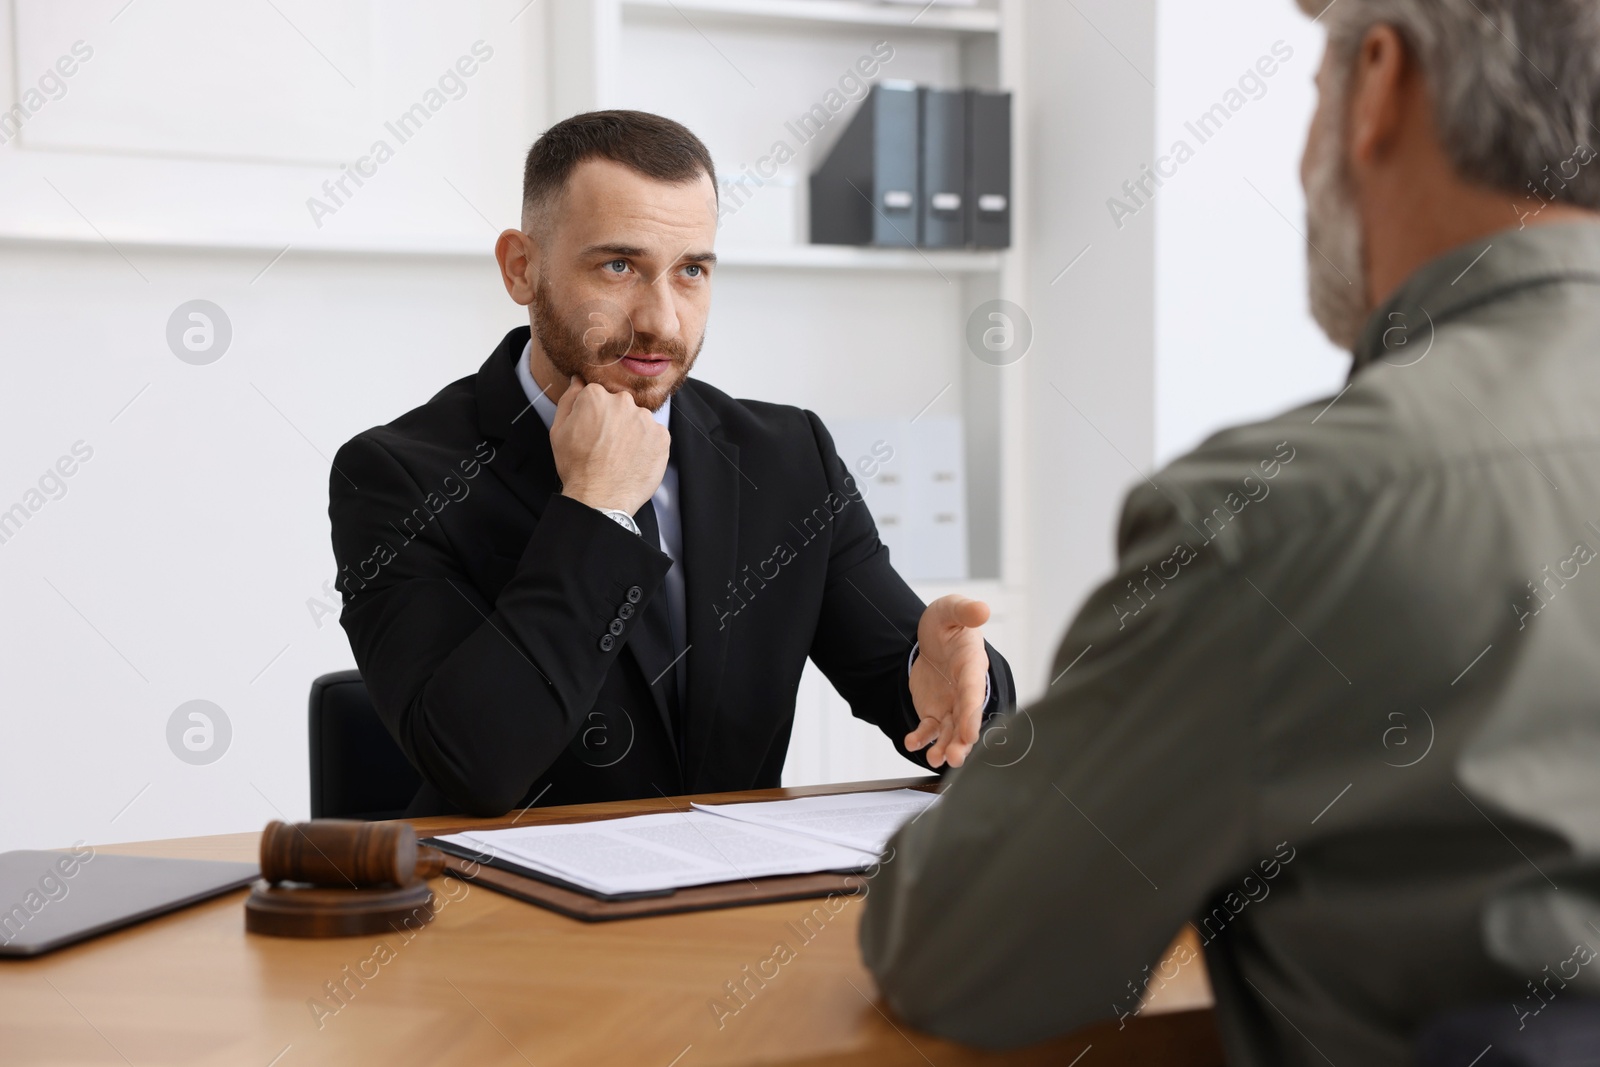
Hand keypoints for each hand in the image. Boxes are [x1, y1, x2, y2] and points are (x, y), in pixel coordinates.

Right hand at [550, 376, 669, 515]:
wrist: (600, 497)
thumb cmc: (576, 466)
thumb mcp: (559, 430)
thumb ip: (569, 399)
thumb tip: (578, 380)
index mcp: (596, 395)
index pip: (598, 395)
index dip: (594, 415)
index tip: (592, 431)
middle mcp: (623, 401)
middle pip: (620, 405)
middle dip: (615, 420)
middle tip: (606, 445)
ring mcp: (645, 418)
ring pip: (639, 419)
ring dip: (632, 432)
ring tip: (621, 455)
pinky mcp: (662, 436)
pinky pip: (654, 434)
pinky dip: (647, 445)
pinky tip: (634, 459)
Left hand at [906, 595, 991, 767]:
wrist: (933, 636)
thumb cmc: (947, 622)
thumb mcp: (951, 609)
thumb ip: (964, 610)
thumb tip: (981, 610)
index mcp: (971, 666)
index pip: (973, 693)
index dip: (972, 714)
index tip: (971, 735)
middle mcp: (964, 690)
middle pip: (965, 720)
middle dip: (961, 741)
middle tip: (954, 758)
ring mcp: (951, 704)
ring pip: (950, 731)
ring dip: (945, 746)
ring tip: (936, 760)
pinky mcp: (934, 711)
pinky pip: (929, 729)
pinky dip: (922, 738)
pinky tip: (912, 743)